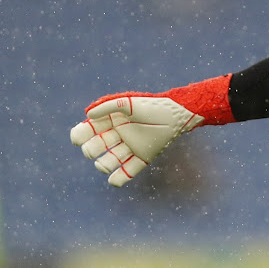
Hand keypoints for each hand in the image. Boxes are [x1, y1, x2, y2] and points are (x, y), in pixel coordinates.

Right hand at [70, 94, 203, 186]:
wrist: (176, 116)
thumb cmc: (152, 107)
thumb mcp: (129, 103)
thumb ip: (109, 106)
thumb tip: (87, 115)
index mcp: (112, 121)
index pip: (89, 130)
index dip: (80, 135)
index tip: (78, 139)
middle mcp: (119, 135)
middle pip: (96, 147)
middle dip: (91, 150)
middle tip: (92, 150)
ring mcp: (130, 147)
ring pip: (109, 161)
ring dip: (103, 165)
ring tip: (104, 165)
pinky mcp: (143, 158)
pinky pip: (127, 172)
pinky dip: (119, 179)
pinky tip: (113, 180)